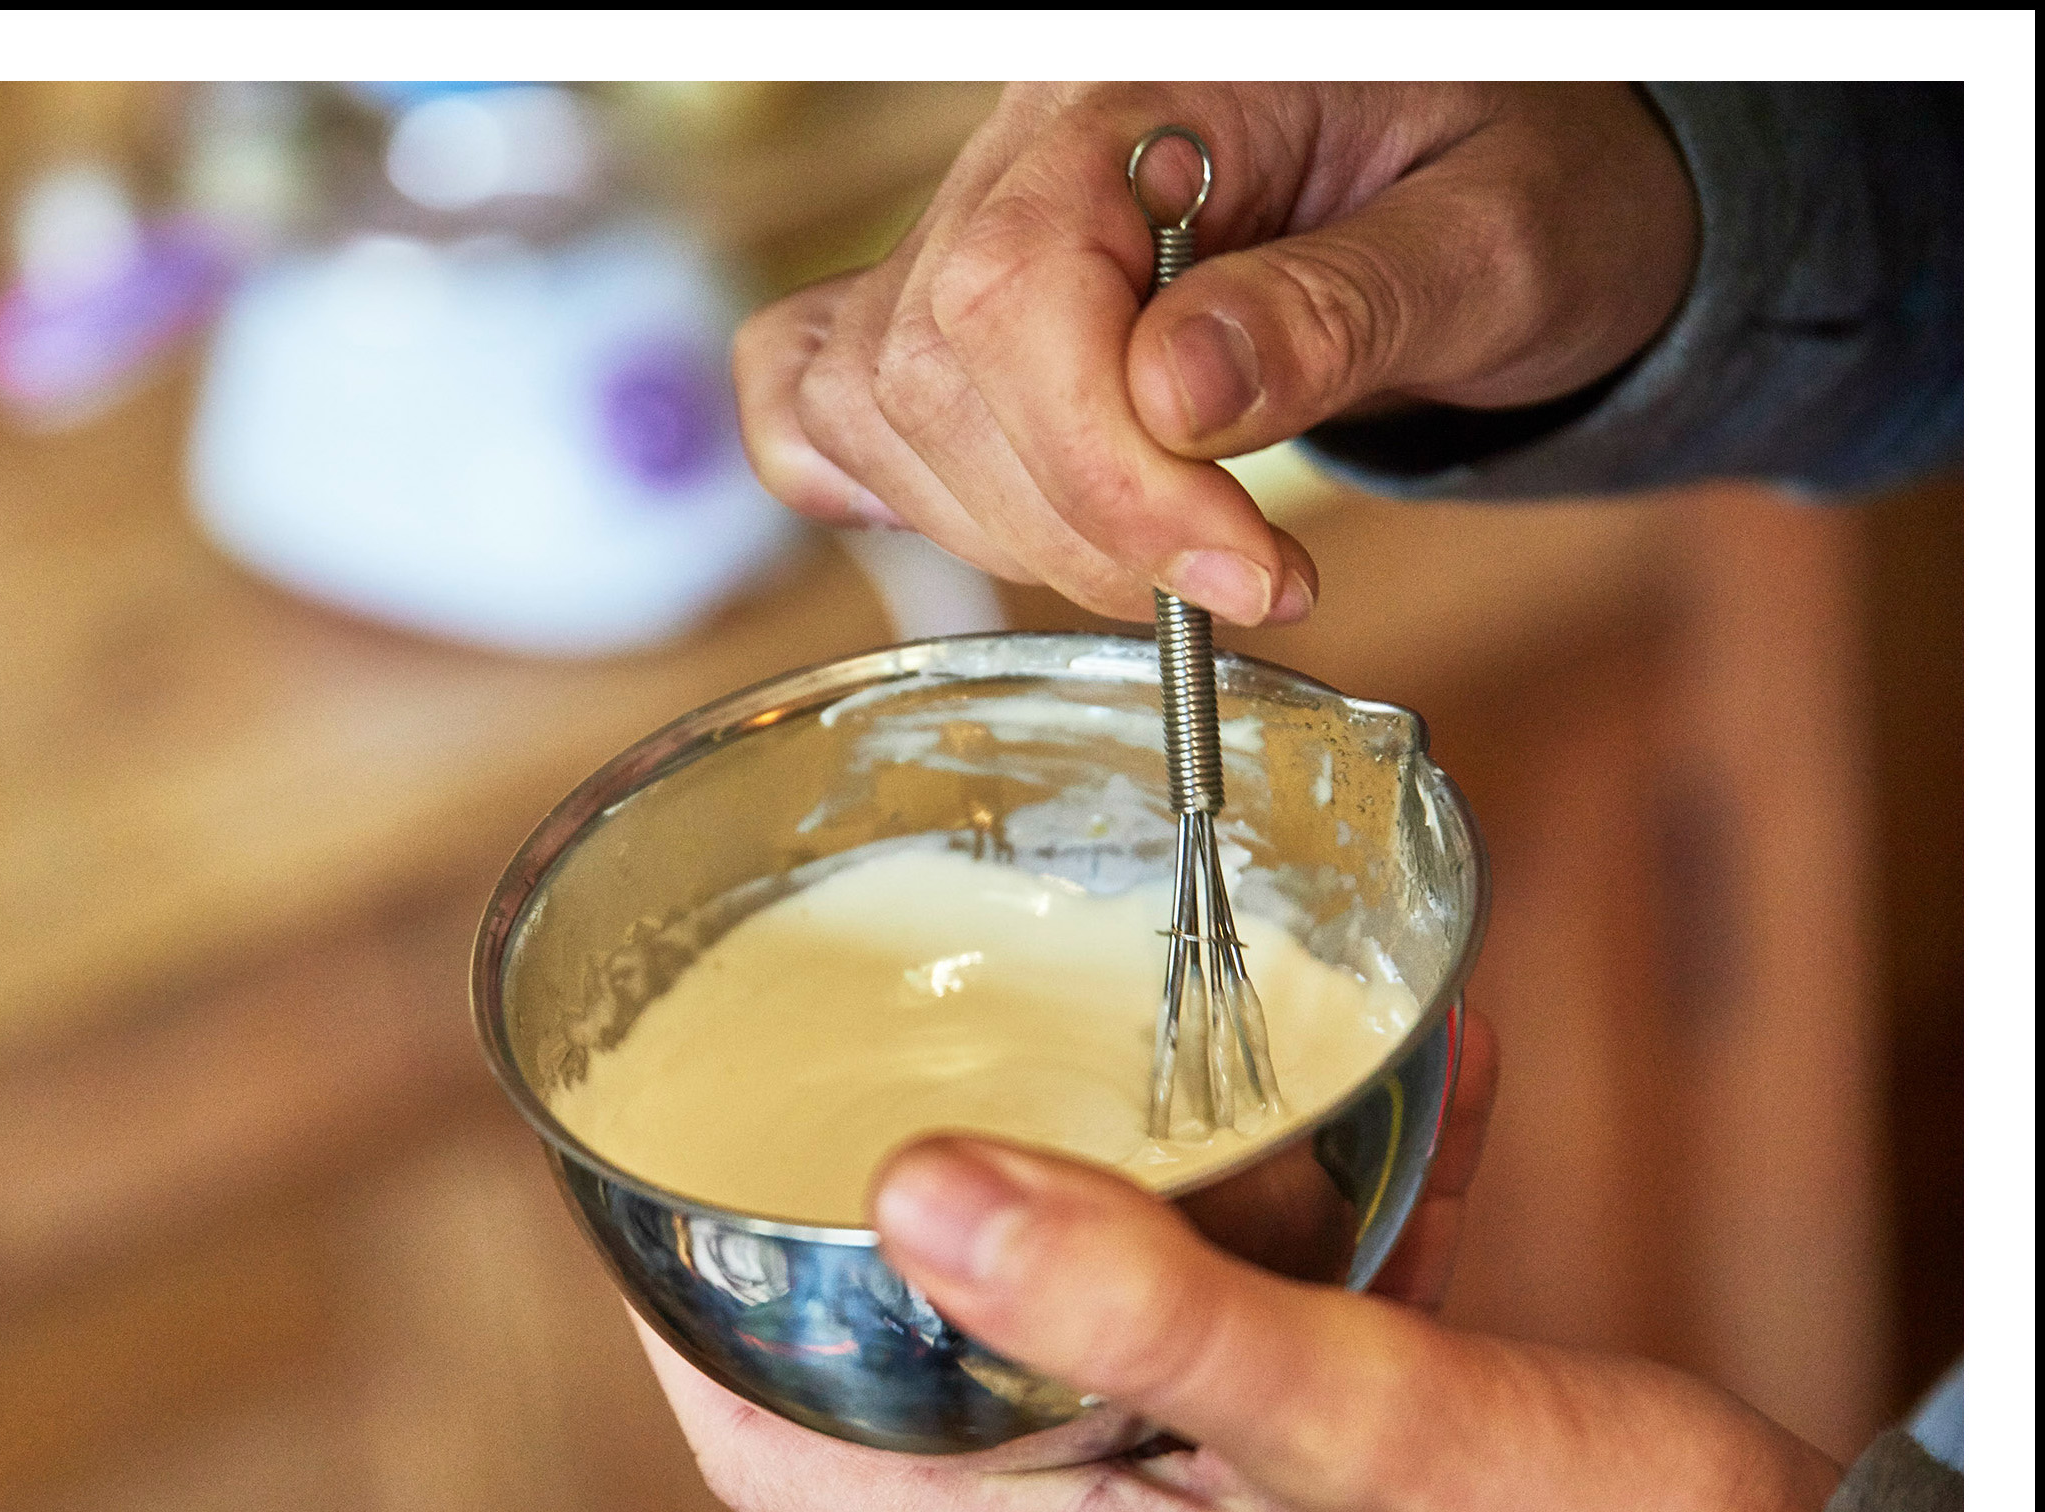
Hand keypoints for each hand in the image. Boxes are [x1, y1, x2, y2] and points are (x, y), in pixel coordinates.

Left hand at [634, 1017, 1844, 1511]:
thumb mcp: (1353, 1418)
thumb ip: (1137, 1305)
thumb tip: (912, 1188)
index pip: (771, 1447)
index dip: (675, 1324)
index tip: (637, 1176)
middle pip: (914, 1366)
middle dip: (885, 1220)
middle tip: (867, 1059)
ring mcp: (1216, 1494)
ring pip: (1097, 1313)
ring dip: (1119, 1177)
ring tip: (1142, 1027)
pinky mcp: (1330, 1451)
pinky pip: (1267, 1297)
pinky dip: (1305, 1192)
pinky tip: (1397, 1085)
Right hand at [733, 83, 1698, 624]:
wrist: (1501, 175)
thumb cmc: (1520, 175)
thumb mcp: (1495, 232)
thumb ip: (1338, 307)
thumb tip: (1174, 397)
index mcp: (1148, 94)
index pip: (1020, 290)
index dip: (1107, 469)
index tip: (1243, 579)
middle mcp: (1026, 151)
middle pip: (934, 368)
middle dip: (1079, 527)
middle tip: (1238, 588)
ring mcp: (972, 229)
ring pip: (878, 406)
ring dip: (1011, 533)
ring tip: (1170, 553)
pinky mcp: (957, 314)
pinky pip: (821, 397)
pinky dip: (876, 486)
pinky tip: (1003, 519)